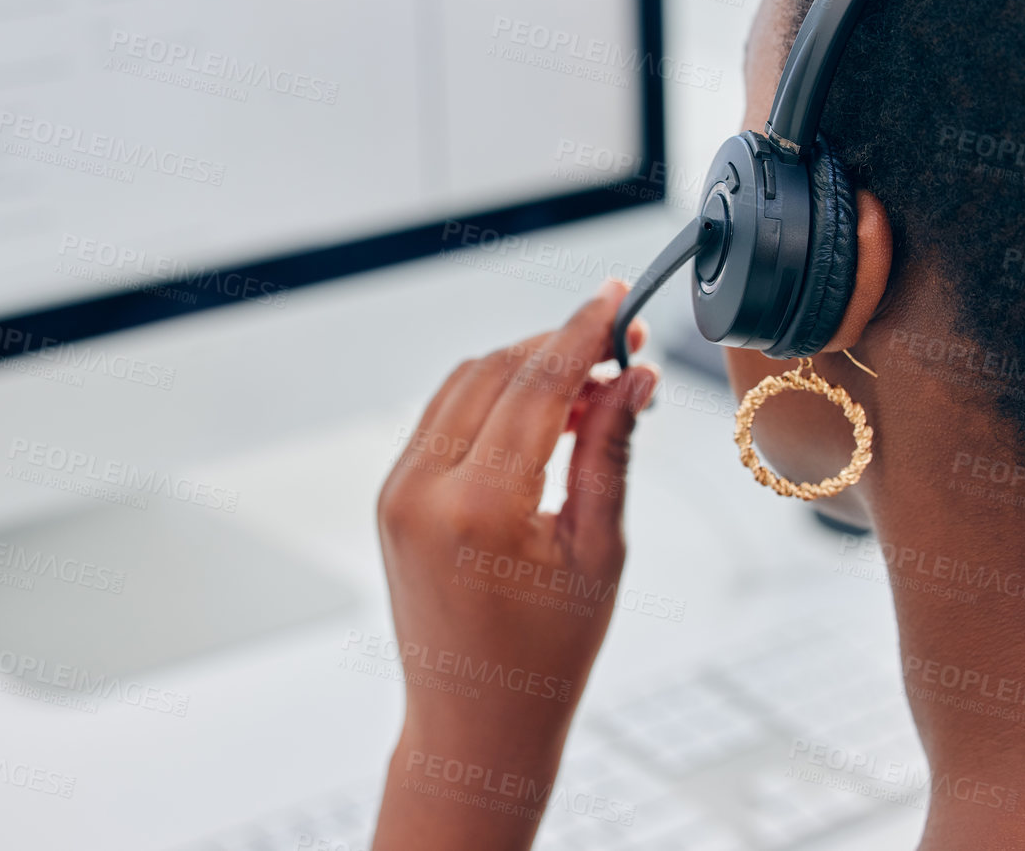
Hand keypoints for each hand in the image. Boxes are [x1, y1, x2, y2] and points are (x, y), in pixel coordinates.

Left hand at [371, 280, 658, 850]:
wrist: (473, 724)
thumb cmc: (547, 655)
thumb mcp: (598, 552)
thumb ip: (610, 452)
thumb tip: (633, 375)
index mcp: (480, 507)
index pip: (537, 384)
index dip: (584, 332)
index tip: (620, 300)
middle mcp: (424, 488)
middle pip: (498, 370)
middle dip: (561, 347)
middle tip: (623, 349)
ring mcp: (397, 490)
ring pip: (466, 384)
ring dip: (528, 368)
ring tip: (593, 388)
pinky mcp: (391, 496)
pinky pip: (444, 417)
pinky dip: (494, 399)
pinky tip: (546, 415)